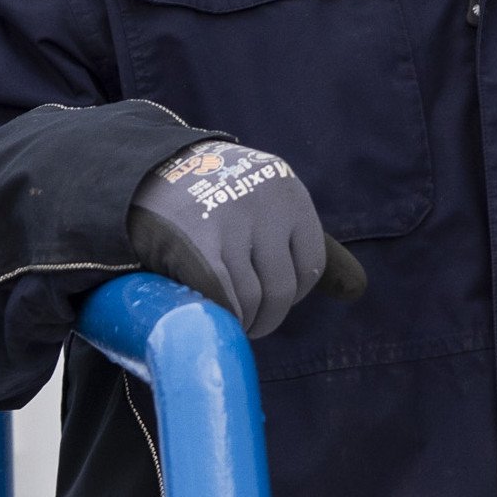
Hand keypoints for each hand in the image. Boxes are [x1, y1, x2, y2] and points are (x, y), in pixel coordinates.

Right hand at [125, 138, 362, 338]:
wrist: (138, 171)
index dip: (292, 290)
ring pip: (255, 300)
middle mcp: (267, 207)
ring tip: (231, 323)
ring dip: (246, 323)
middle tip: (252, 325)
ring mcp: (234, 227)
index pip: (312, 264)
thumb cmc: (208, 195)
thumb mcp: (262, 197)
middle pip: (285, 288)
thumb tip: (358, 289)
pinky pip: (226, 301)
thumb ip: (302, 240)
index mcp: (288, 192)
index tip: (270, 297)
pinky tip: (213, 317)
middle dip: (269, 316)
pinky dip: (223, 318)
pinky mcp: (200, 249)